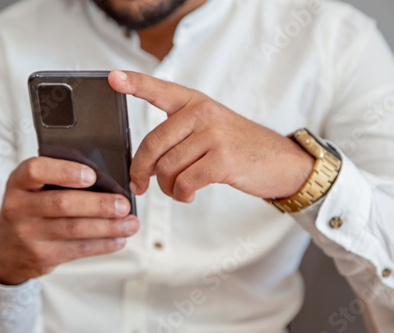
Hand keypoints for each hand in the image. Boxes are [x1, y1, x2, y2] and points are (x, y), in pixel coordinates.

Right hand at [0, 157, 138, 284]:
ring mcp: (28, 234)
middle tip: (124, 204)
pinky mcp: (41, 257)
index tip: (92, 175)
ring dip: (108, 227)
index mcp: (18, 182)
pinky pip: (77, 250)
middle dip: (98, 204)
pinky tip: (119, 239)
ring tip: (131, 223)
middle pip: (62, 203)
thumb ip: (58, 179)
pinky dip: (102, 244)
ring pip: (74, 229)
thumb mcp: (31, 188)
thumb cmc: (30, 209)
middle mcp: (19, 207)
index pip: (36, 170)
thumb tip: (107, 179)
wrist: (4, 250)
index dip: (65, 172)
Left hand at [108, 70, 313, 201]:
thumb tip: (146, 165)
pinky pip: (185, 183)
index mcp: (195, 103)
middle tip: (138, 184)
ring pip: (168, 168)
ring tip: (177, 190)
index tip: (113, 78)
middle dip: (140, 170)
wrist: (280, 162)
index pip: (160, 90)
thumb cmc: (239, 147)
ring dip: (167, 187)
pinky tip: (188, 195)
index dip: (134, 83)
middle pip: (153, 143)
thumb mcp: (211, 129)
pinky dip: (181, 195)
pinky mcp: (223, 160)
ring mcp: (214, 135)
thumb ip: (179, 137)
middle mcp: (203, 113)